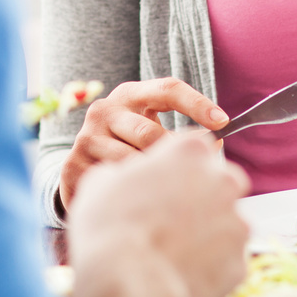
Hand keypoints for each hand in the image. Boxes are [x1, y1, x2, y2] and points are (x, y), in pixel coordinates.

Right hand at [58, 78, 228, 210]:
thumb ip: (181, 136)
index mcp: (130, 95)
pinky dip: (129, 198)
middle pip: (151, 133)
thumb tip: (214, 145)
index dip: (197, 103)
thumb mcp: (153, 132)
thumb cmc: (130, 149)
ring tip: (164, 200)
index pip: (167, 89)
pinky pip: (112, 184)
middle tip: (192, 181)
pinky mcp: (73, 165)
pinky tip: (138, 207)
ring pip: (133, 163)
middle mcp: (105, 110)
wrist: (83, 174)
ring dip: (152, 184)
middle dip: (174, 160)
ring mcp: (86, 137)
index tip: (223, 121)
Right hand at [66, 133, 250, 296]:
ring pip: (226, 222)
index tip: (163, 182)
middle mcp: (223, 181)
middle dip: (203, 195)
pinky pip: (226, 260)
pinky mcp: (239, 263)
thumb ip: (124, 171)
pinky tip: (180, 274)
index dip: (177, 166)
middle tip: (170, 217)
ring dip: (206, 232)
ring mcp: (236, 223)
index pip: (194, 146)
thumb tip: (124, 178)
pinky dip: (209, 266)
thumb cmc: (110, 228)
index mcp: (191, 151)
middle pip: (221, 181)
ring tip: (172, 252)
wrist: (129, 287)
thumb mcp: (101, 183)